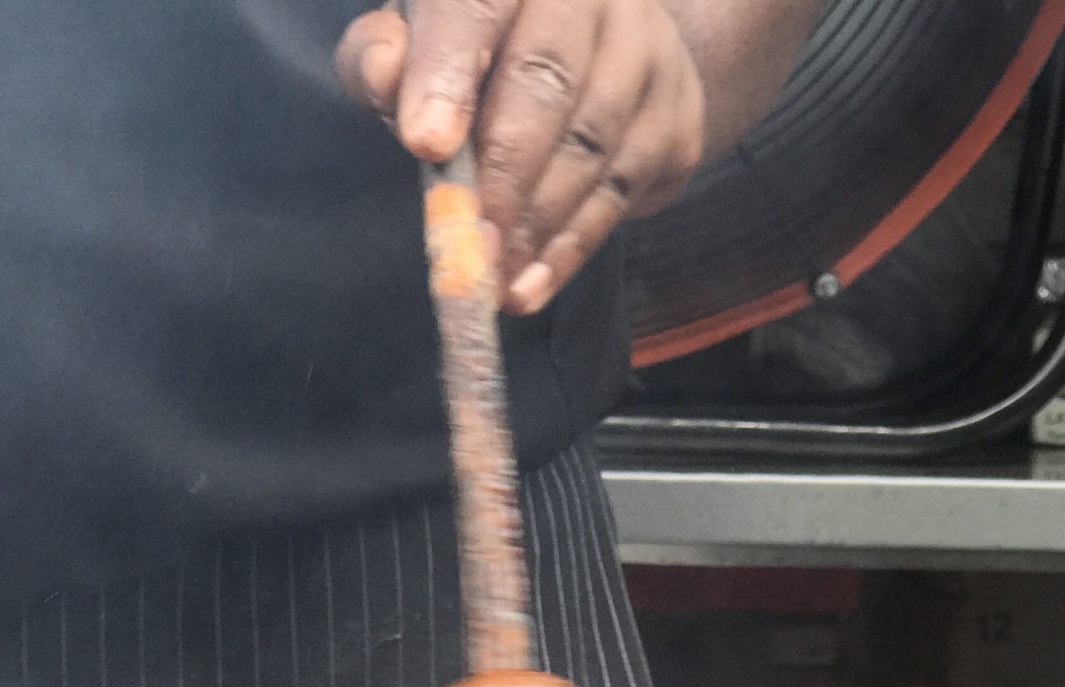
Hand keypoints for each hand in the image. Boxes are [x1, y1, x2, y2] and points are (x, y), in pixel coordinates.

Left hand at [338, 0, 706, 315]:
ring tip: (495, 280)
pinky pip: (628, 190)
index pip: (477, 6)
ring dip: (541, 225)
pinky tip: (532, 281)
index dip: (449, 71)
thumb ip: (384, 56)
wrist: (595, 51)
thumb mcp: (418, 40)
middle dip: (505, 173)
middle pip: (552, 79)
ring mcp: (652, 52)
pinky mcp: (681, 114)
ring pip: (597, 145)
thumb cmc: (483, 48)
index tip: (426, 144)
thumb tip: (384, 78)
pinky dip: (574, 245)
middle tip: (469, 242)